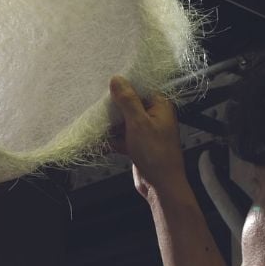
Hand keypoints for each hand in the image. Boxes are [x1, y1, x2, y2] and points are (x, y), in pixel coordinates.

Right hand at [109, 76, 188, 200]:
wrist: (161, 185)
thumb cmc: (156, 155)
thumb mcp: (138, 123)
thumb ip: (127, 100)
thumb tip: (117, 80)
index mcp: (160, 106)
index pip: (140, 88)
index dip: (124, 88)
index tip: (108, 90)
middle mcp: (155, 116)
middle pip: (130, 104)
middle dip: (116, 109)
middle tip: (103, 111)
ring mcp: (147, 131)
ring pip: (124, 121)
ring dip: (113, 125)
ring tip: (103, 127)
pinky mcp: (139, 145)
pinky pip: (124, 136)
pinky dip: (116, 139)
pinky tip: (108, 142)